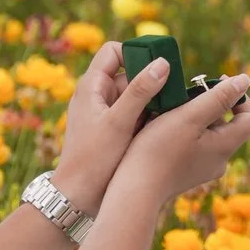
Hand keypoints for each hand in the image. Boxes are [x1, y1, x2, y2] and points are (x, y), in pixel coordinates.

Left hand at [53, 42, 171, 207]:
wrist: (77, 198)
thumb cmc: (93, 160)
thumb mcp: (119, 123)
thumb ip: (141, 92)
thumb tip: (162, 63)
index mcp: (91, 86)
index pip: (114, 51)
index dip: (135, 53)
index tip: (158, 67)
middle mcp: (97, 96)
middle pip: (130, 74)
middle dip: (151, 82)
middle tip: (172, 96)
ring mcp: (105, 113)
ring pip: (136, 96)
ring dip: (153, 103)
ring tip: (167, 116)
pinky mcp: (113, 130)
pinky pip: (136, 114)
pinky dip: (149, 118)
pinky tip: (161, 130)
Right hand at [118, 73, 249, 206]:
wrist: (134, 191)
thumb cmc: (158, 150)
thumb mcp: (189, 117)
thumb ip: (218, 98)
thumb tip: (245, 80)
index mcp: (225, 146)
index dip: (241, 97)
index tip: (217, 83)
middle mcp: (220, 160)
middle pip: (229, 124)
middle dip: (213, 103)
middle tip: (188, 92)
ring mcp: (204, 168)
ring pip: (210, 133)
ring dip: (196, 116)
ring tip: (172, 108)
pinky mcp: (187, 172)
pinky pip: (196, 144)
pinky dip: (186, 130)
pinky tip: (164, 126)